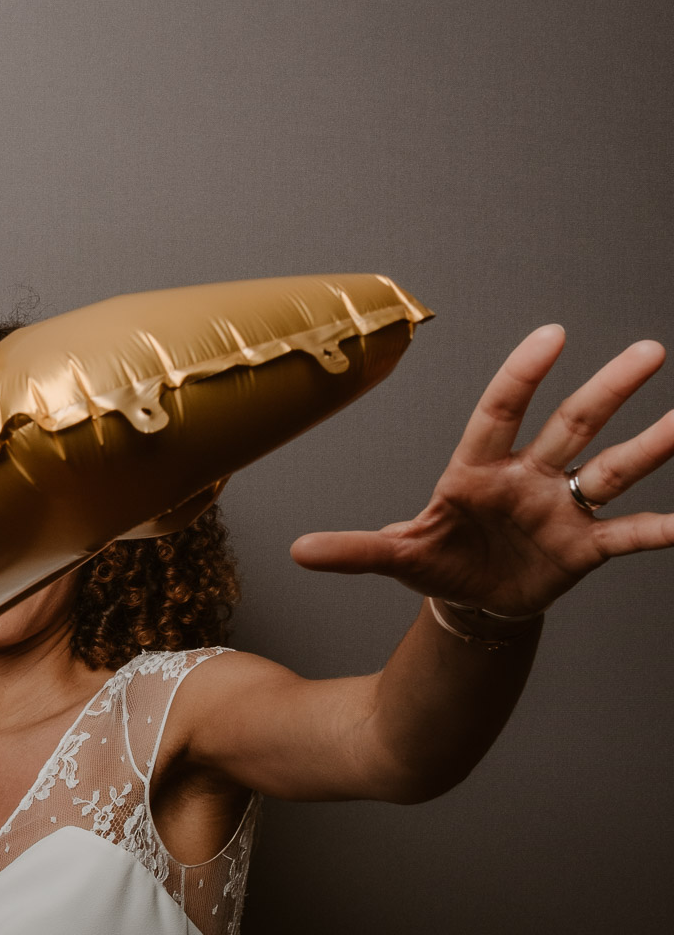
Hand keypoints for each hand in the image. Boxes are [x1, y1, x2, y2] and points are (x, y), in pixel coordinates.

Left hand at [293, 325, 673, 614]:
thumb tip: (298, 551)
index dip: (524, 374)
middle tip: (649, 350)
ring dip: (651, 445)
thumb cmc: (437, 560)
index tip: (553, 334)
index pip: (502, 411)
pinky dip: (656, 529)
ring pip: (612, 469)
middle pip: (573, 425)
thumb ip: (355, 551)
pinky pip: (627, 532)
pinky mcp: (584, 547)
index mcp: (479, 470)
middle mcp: (529, 478)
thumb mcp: (394, 557)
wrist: (470, 600)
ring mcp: (561, 508)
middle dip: (609, 389)